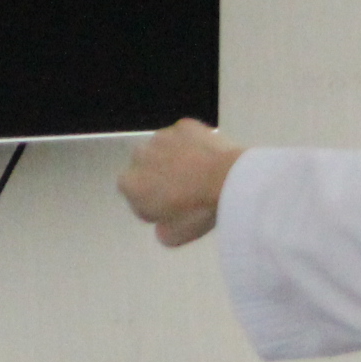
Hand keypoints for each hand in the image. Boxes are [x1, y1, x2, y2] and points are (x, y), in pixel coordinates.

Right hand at [120, 119, 241, 246]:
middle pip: (148, 170)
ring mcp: (161, 136)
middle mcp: (138, 155)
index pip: (136, 196)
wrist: (230, 179)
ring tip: (201, 174)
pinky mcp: (184, 125)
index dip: (154, 204)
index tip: (174, 210)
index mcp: (129, 183)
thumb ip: (160, 232)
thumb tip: (163, 227)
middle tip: (188, 192)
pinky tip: (209, 157)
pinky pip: (186, 137)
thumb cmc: (199, 210)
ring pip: (165, 151)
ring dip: (175, 160)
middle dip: (161, 178)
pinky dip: (193, 145)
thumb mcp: (174, 236)